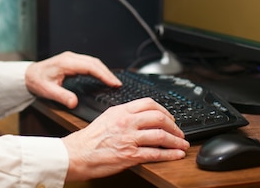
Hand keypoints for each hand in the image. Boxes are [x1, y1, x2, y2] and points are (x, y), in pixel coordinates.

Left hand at [25, 51, 120, 108]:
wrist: (28, 75)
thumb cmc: (37, 81)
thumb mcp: (47, 91)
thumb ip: (61, 96)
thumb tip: (74, 103)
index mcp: (66, 62)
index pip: (90, 66)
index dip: (103, 74)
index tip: (113, 83)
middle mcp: (70, 58)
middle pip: (94, 62)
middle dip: (107, 73)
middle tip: (118, 84)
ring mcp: (71, 58)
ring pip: (93, 62)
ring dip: (104, 71)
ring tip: (113, 82)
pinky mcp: (72, 62)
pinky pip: (89, 64)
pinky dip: (98, 70)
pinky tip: (103, 77)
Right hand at [62, 97, 189, 180]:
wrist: (77, 154)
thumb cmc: (89, 139)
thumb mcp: (106, 118)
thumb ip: (124, 114)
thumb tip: (140, 116)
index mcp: (121, 111)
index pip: (149, 104)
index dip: (164, 110)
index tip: (170, 117)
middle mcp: (126, 122)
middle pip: (159, 118)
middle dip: (174, 126)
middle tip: (179, 132)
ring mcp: (129, 139)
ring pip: (161, 136)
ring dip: (176, 141)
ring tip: (182, 144)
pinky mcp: (130, 155)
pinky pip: (155, 154)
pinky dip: (170, 155)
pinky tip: (176, 155)